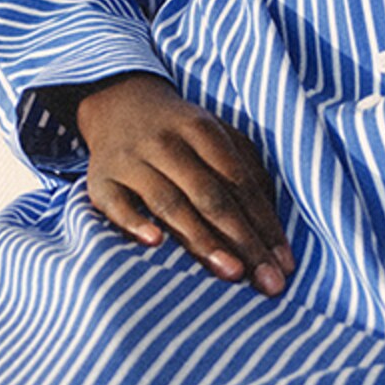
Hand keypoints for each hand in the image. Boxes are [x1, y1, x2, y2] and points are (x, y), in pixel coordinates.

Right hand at [72, 72, 295, 295]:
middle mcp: (166, 143)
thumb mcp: (216, 134)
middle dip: (243, 240)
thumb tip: (269, 223)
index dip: (264, 223)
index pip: (239, 182)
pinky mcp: (100, 181)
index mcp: (202, 129)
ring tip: (231, 272)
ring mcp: (131, 161)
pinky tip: (154, 243)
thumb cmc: (180, 132)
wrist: (116, 102)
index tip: (284, 263)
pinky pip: (117, 205)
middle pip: (210, 196)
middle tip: (268, 281)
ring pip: (170, 203)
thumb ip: (245, 169)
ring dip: (202, 240)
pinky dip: (134, 223)